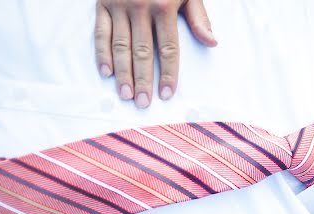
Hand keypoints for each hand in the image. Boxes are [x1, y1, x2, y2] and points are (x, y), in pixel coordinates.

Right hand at [95, 0, 217, 107]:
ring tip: (125, 94)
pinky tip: (106, 72)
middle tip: (143, 103)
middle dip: (143, 80)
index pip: (168, 49)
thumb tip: (212, 42)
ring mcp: (119, 5)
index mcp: (164, 7)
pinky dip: (102, 52)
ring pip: (120, 46)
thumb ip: (198, 16)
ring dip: (122, 72)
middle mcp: (140, 8)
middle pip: (142, 52)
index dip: (167, 73)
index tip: (166, 94)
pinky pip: (101, 32)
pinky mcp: (102, 3)